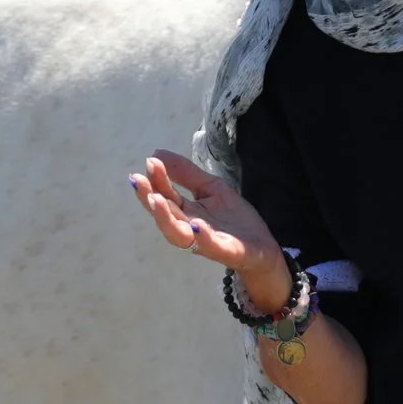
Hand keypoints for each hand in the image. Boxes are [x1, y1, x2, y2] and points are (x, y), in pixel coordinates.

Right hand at [129, 150, 289, 306]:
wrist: (262, 246)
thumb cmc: (233, 219)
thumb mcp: (211, 188)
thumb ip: (186, 173)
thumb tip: (157, 153)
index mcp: (185, 213)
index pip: (165, 195)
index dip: (156, 180)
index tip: (150, 162)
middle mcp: (188, 228)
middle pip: (164, 215)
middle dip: (149, 199)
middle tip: (140, 182)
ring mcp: (205, 241)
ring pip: (178, 234)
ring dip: (165, 218)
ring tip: (157, 200)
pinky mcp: (225, 250)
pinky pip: (210, 246)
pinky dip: (201, 236)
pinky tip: (195, 225)